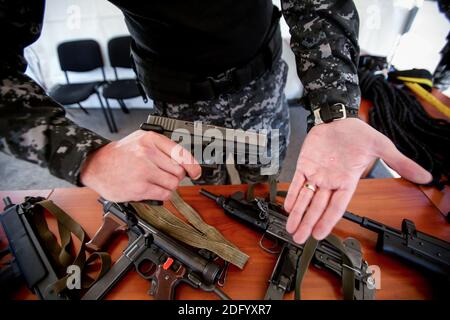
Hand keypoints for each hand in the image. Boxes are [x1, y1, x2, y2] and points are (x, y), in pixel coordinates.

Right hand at [80, 130, 200, 201]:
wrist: (96, 165)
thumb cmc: (120, 154)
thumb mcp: (141, 140)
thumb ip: (162, 148)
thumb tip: (186, 162)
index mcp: (151, 139)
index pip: (181, 153)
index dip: (193, 165)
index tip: (196, 172)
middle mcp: (148, 153)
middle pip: (179, 171)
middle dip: (176, 176)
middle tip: (165, 176)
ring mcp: (144, 170)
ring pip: (173, 183)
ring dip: (169, 186)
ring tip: (157, 183)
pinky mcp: (139, 187)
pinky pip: (164, 194)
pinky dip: (162, 195)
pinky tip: (153, 190)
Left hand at [284, 118, 431, 243]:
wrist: (340, 118)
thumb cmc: (359, 134)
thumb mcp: (381, 147)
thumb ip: (400, 163)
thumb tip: (425, 176)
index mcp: (347, 182)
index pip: (337, 206)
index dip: (328, 221)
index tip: (319, 235)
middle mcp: (330, 182)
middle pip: (318, 207)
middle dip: (308, 223)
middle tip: (299, 239)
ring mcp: (317, 174)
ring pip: (306, 198)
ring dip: (298, 213)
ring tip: (291, 228)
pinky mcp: (305, 164)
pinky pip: (297, 182)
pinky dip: (292, 193)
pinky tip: (288, 206)